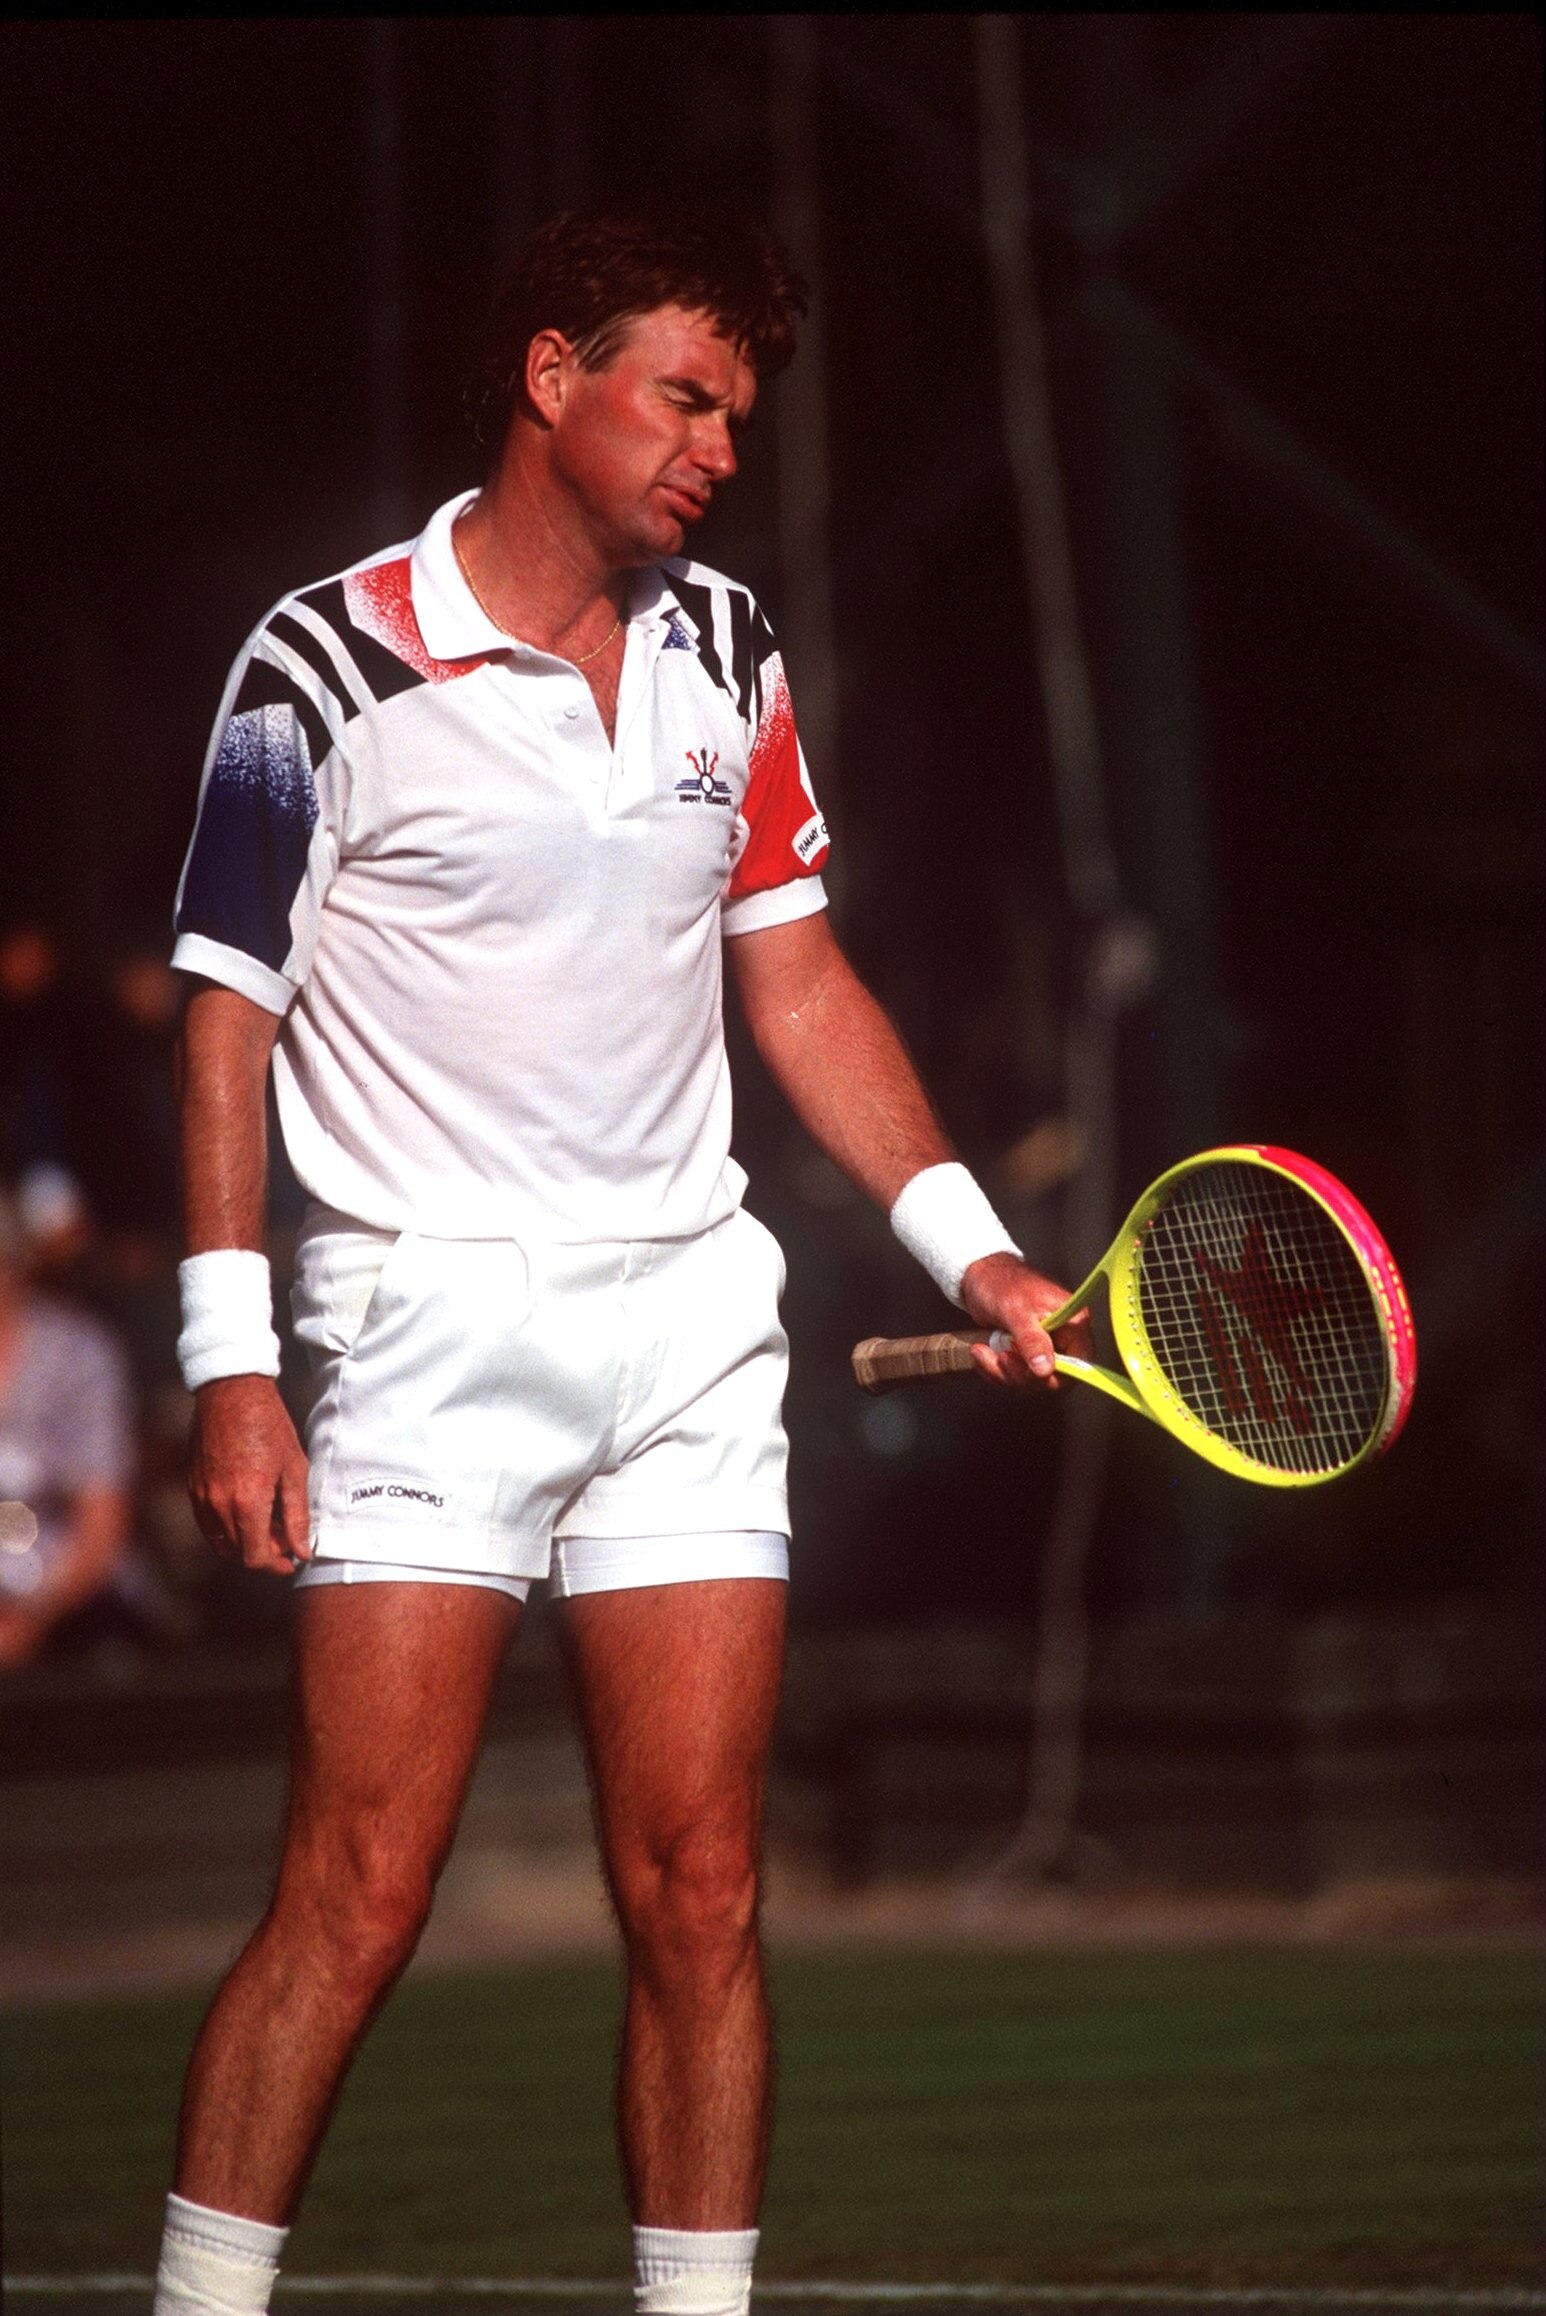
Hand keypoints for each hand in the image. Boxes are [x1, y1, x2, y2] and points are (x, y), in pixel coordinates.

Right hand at [189, 1375, 311, 1574]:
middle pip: (239, 1553)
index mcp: (248, 1502)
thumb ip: (297, 1516)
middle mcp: (219, 1506)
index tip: (291, 1560)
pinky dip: (227, 1528)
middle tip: (285, 1536)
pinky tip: (246, 1511)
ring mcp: (201, 1498)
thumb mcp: (294, 1470)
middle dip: (265, 1552)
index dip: (276, 1565)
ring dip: (245, 1542)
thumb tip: (301, 1551)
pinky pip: (208, 1524)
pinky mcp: (192, 1488)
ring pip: (222, 1542)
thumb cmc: (269, 1427)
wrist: (232, 1394)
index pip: (256, 1558)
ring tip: (268, 1522)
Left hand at [958, 1251, 1093, 1389]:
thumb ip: (1032, 1341)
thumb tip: (1045, 1369)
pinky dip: (996, 1370)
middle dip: (1020, 1374)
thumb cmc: (1000, 1284)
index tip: (1028, 1371)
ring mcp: (1046, 1346)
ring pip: (1032, 1380)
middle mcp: (1065, 1336)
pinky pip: (1016, 1376)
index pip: (1080, 1364)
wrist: (979, 1277)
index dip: (1055, 1375)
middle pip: (1054, 1377)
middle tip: (999, 1357)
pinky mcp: (1027, 1353)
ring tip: (982, 1350)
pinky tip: (983, 1353)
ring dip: (1002, 1372)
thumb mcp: (1015, 1311)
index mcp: (1073, 1322)